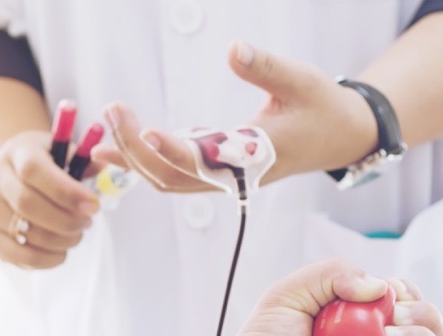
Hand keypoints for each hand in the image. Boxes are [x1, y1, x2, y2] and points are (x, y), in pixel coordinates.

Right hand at [0, 130, 101, 268]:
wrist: (9, 173)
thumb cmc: (44, 163)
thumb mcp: (63, 152)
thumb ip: (85, 161)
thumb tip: (108, 167)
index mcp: (17, 152)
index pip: (35, 170)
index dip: (66, 191)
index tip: (93, 206)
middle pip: (27, 205)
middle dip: (66, 220)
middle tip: (87, 224)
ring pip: (24, 234)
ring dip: (59, 242)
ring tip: (76, 236)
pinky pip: (17, 256)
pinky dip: (45, 260)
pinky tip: (60, 252)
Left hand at [90, 41, 379, 187]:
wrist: (339, 136)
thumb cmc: (322, 108)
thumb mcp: (302, 81)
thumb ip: (266, 67)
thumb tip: (233, 48)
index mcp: (256, 157)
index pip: (207, 162)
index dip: (176, 150)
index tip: (150, 130)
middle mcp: (232, 175)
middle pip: (173, 177)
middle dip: (137, 151)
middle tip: (113, 112)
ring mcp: (221, 176)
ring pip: (167, 179)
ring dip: (133, 158)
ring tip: (103, 132)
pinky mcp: (214, 167)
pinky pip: (171, 171)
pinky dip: (142, 159)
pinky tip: (114, 143)